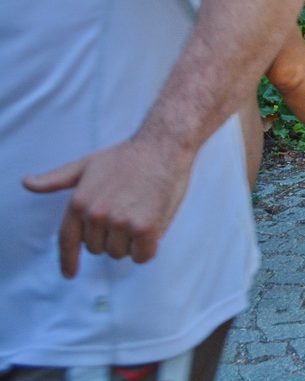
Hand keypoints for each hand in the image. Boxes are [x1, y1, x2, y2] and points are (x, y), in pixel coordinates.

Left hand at [23, 138, 196, 277]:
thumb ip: (56, 179)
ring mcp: (120, 222)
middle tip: (127, 212)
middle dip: (111, 237)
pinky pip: (142, 255)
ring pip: (120, 253)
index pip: (67, 241)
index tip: (70, 273)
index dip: (68, 260)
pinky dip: (148, 248)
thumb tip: (27, 183)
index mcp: (79, 203)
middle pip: (98, 249)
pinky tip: (153, 229)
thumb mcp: (86, 165)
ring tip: (141, 214)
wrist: (163, 145)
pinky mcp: (145, 227)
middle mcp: (96, 215)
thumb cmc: (126, 156)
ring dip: (131, 243)